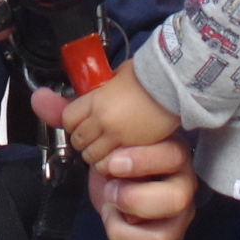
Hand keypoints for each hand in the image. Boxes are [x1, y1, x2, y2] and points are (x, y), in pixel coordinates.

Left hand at [32, 87, 198, 239]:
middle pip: (178, 195)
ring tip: (110, 204)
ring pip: (168, 228)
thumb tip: (40, 98)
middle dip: (136, 196)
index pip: (172, 153)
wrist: (124, 195)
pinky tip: (113, 221)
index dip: (143, 160)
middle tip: (110, 189)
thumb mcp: (98, 139)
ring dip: (131, 218)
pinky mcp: (168, 235)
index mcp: (169, 151)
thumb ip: (70, 117)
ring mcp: (179, 213)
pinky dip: (127, 238)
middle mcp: (182, 182)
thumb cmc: (118, 163)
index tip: (112, 163)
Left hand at [57, 60, 178, 163]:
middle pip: (78, 140)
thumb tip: (89, 93)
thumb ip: (100, 89)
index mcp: (96, 99)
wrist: (172, 86)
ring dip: (94, 155)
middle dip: (82, 141)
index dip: (71, 123)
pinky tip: (115, 157)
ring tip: (103, 150)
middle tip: (91, 138)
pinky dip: (108, 163)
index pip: (67, 119)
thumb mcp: (115, 75)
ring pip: (91, 156)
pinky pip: (110, 164)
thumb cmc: (148, 76)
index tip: (77, 124)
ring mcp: (117, 135)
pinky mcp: (132, 148)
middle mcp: (103, 119)